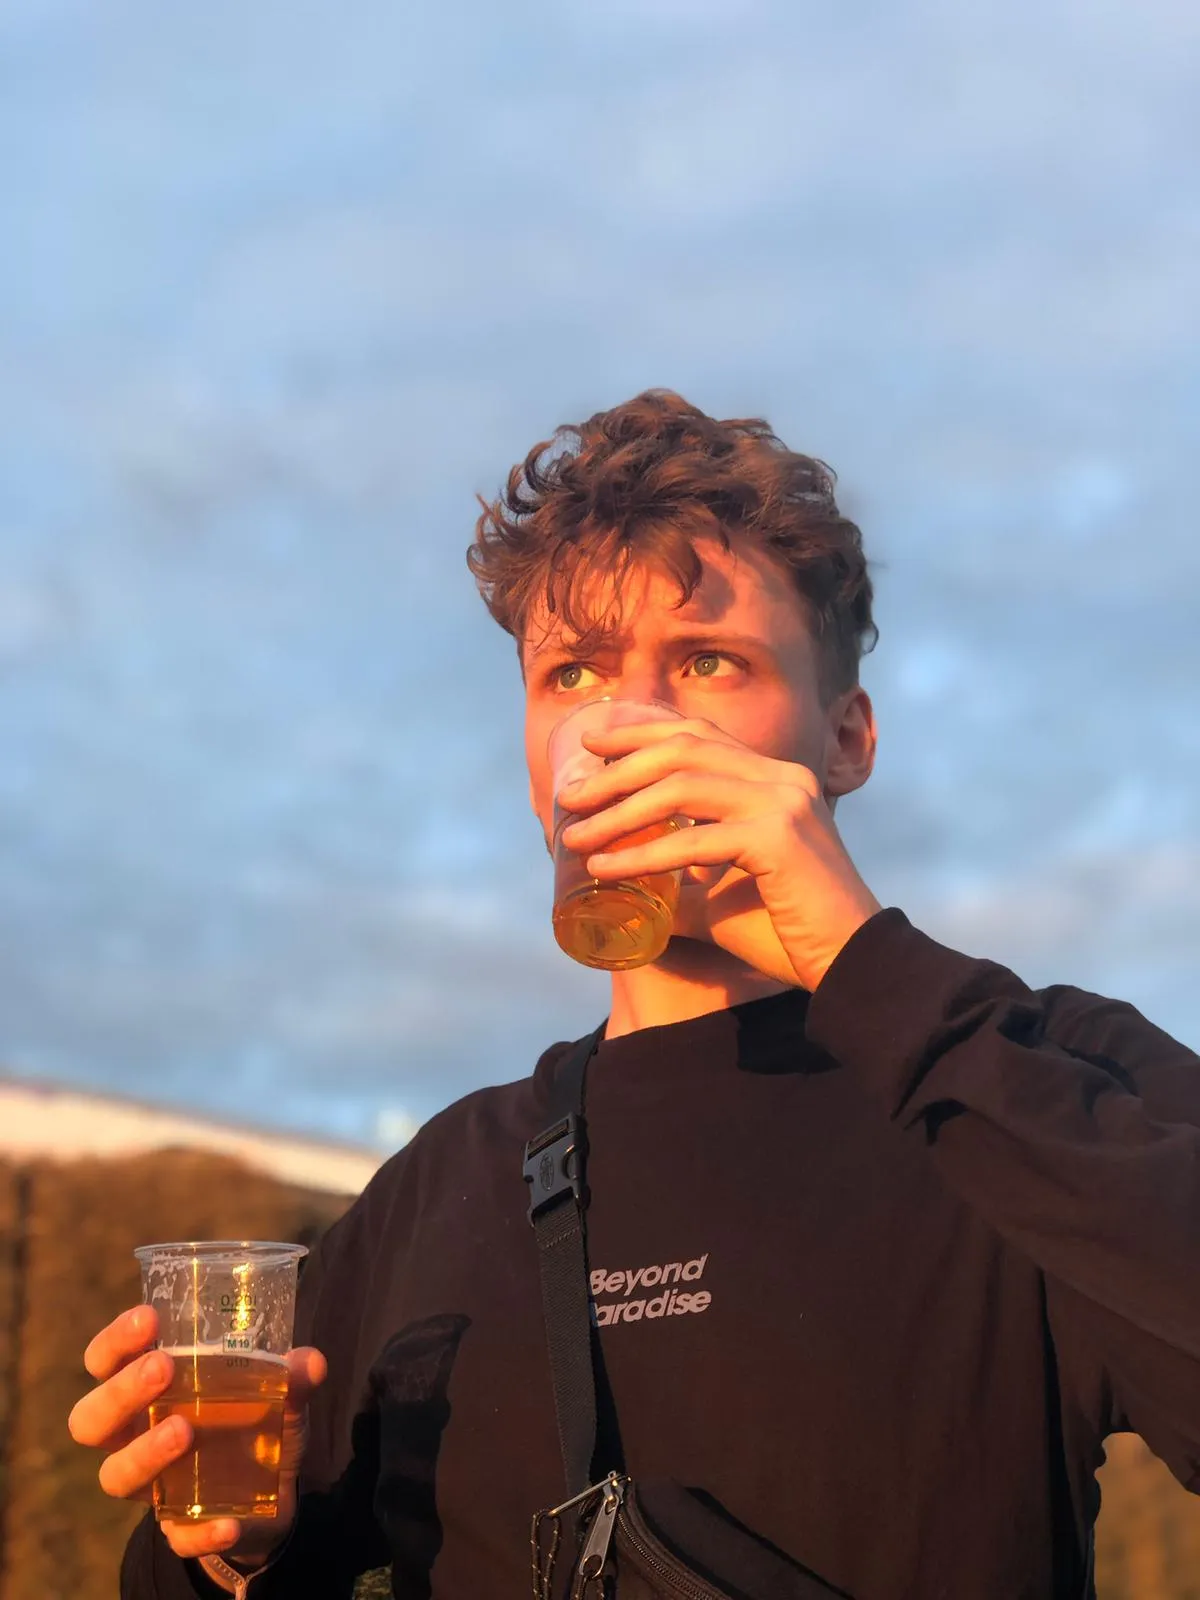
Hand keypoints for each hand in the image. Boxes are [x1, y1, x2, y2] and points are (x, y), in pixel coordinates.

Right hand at [68, 1304, 326, 1566]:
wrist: (271, 1492)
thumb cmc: (252, 1419)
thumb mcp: (278, 1392)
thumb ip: (292, 1376)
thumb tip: (309, 1361)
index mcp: (144, 1391)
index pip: (104, 1362)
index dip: (115, 1342)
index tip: (149, 1317)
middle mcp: (133, 1436)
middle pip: (89, 1419)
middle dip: (120, 1392)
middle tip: (164, 1367)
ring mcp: (150, 1485)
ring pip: (115, 1476)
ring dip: (144, 1452)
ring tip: (184, 1431)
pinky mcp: (178, 1529)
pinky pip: (177, 1535)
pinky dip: (200, 1530)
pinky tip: (227, 1521)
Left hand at [557, 716, 881, 991]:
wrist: (851, 965)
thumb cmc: (785, 933)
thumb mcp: (718, 897)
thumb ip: (677, 882)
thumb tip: (615, 885)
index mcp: (774, 778)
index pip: (699, 733)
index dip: (641, 730)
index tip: (591, 744)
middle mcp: (781, 778)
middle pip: (682, 749)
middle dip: (617, 768)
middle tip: (570, 795)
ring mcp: (784, 803)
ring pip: (682, 786)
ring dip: (618, 811)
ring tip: (574, 837)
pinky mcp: (780, 839)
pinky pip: (694, 841)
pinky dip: (643, 855)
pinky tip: (606, 869)